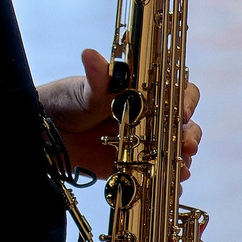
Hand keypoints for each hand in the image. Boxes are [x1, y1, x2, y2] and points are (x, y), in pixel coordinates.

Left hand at [37, 48, 201, 178]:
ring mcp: (146, 144)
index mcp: (145, 94)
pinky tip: (172, 187)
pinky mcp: (137, 167)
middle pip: (185, 126)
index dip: (187, 101)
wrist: (50, 132)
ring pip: (177, 151)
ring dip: (183, 161)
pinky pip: (161, 175)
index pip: (178, 93)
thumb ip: (95, 77)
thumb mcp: (86, 89)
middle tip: (186, 145)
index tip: (183, 112)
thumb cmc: (71, 101)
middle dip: (190, 136)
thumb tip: (90, 55)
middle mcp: (151, 118)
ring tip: (181, 170)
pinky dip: (170, 183)